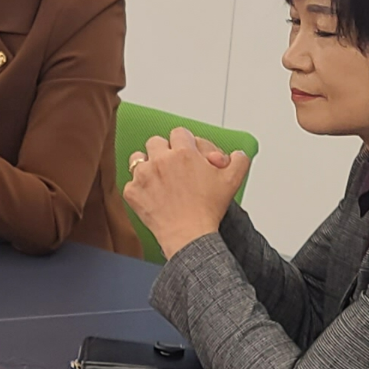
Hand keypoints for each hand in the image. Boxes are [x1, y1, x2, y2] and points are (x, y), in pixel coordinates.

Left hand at [122, 126, 248, 252]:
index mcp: (184, 152)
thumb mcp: (232, 181)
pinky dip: (139, 187)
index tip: (187, 153)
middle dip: (164, 151)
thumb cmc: (208, 209)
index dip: (185, 143)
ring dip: (147, 164)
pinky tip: (151, 195)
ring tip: (158, 177)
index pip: (179, 133)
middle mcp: (160, 160)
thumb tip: (237, 154)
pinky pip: (130, 181)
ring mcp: (143, 175)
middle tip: (172, 165)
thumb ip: (238, 160)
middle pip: (156, 142)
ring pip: (138, 157)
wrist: (189, 235)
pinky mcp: (132, 192)